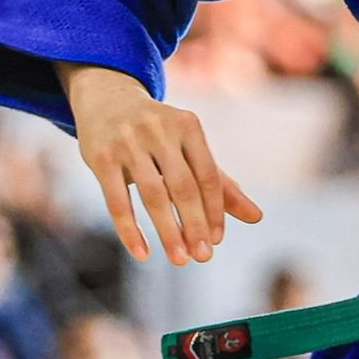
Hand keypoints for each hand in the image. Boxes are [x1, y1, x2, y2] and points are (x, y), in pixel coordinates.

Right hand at [58, 63, 262, 264]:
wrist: (107, 99)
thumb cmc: (158, 133)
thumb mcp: (189, 148)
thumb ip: (220, 183)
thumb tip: (256, 217)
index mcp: (188, 126)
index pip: (208, 175)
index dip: (215, 210)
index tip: (217, 240)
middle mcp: (160, 130)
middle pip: (183, 186)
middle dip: (195, 224)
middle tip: (203, 256)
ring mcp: (129, 142)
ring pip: (152, 194)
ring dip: (168, 231)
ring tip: (180, 259)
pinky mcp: (101, 157)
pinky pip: (117, 200)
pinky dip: (130, 230)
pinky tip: (143, 253)